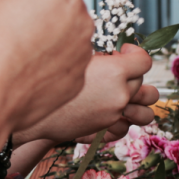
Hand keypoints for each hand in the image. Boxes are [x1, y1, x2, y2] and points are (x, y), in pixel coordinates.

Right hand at [0, 0, 92, 134]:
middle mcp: (83, 21)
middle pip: (64, 3)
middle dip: (43, 7)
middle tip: (11, 23)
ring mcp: (83, 53)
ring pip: (66, 32)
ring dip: (48, 34)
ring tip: (16, 49)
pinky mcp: (78, 79)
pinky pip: (65, 60)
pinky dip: (50, 60)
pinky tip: (25, 69)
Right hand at [16, 43, 158, 144]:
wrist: (31, 110)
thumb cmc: (49, 77)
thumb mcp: (75, 58)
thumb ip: (98, 56)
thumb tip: (109, 53)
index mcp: (115, 71)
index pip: (145, 60)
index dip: (136, 52)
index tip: (123, 50)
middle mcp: (119, 93)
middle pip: (142, 81)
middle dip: (130, 73)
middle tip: (112, 70)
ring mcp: (114, 113)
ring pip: (146, 111)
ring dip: (138, 102)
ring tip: (122, 93)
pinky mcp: (105, 127)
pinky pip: (126, 125)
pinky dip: (122, 118)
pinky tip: (108, 108)